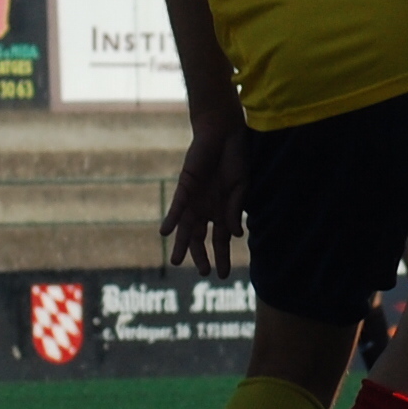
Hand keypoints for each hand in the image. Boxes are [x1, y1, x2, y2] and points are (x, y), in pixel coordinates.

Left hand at [163, 115, 249, 275]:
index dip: (222, 256)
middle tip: (204, 272)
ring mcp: (195, 198)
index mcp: (223, 210)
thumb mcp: (241, 187)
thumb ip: (236, 210)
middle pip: (201, 237)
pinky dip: (171, 219)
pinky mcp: (185, 186)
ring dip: (182, 243)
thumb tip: (236, 236)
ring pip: (186, 227)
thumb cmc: (236, 158)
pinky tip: (166, 232)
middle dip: (202, 255)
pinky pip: (177, 206)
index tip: (222, 275)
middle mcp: (207, 208)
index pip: (222, 239)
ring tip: (178, 261)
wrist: (224, 133)